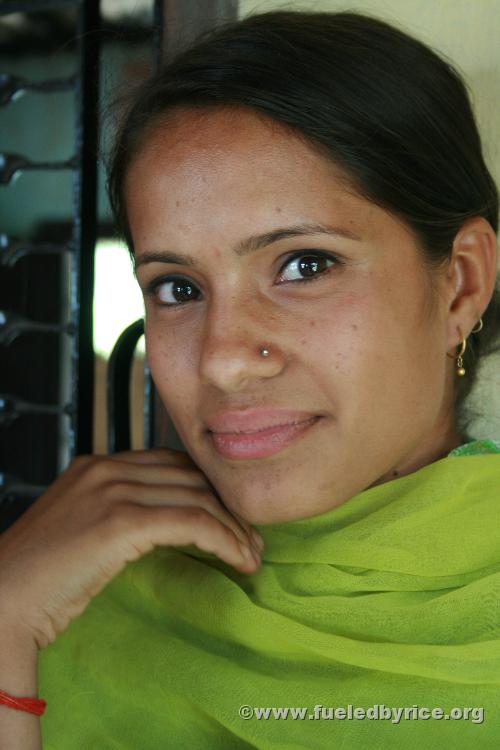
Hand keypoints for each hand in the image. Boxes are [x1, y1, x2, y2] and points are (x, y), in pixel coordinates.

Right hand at [0, 448, 262, 649]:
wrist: (2, 599)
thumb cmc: (41, 576)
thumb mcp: (83, 527)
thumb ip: (120, 511)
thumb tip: (169, 522)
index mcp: (99, 465)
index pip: (173, 464)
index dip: (209, 489)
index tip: (232, 518)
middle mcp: (108, 468)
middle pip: (191, 477)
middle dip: (228, 508)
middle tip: (253, 540)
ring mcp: (112, 490)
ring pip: (197, 498)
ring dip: (234, 528)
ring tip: (253, 555)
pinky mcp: (120, 521)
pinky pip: (191, 522)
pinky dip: (223, 540)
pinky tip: (239, 560)